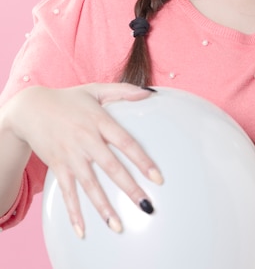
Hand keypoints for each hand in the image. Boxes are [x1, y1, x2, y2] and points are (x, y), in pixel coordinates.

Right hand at [8, 83, 162, 236]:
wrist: (32, 108)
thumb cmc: (69, 99)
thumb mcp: (95, 89)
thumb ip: (123, 91)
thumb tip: (148, 93)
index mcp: (99, 121)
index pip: (125, 142)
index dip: (142, 160)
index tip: (157, 177)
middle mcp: (86, 140)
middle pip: (111, 167)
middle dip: (129, 188)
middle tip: (146, 206)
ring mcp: (71, 155)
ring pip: (90, 184)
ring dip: (104, 206)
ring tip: (118, 225)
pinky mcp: (58, 166)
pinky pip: (67, 192)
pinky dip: (73, 212)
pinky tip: (83, 230)